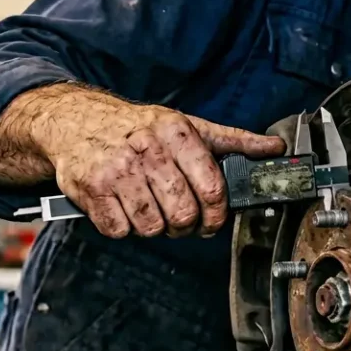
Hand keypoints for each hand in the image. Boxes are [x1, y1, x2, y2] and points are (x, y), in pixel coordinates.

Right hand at [30, 88, 284, 238]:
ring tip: (148, 209)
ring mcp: (116, 170)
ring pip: (152, 227)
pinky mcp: (91, 189)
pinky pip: (119, 230)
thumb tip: (274, 148)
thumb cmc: (135, 127)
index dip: (216, 215)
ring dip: (153, 227)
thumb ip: (232, 141)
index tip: (210, 219)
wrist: (75, 120)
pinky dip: (123, 227)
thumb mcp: (186, 125)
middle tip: (177, 218)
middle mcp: (147, 149)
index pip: (211, 188)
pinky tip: (122, 208)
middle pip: (183, 214)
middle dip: (184, 225)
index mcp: (176, 132)